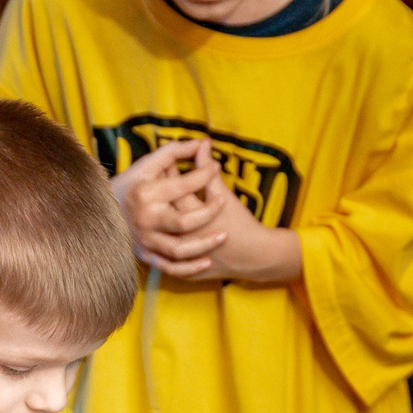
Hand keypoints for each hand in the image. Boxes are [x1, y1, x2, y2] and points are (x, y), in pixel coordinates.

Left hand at [113, 138, 298, 282]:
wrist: (254, 256)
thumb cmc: (240, 222)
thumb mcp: (222, 195)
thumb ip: (206, 170)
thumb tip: (201, 143)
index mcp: (188, 216)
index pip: (168, 191)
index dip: (166, 175)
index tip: (165, 166)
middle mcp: (179, 237)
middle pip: (159, 212)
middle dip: (158, 195)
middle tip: (158, 180)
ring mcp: (178, 256)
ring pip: (158, 237)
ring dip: (157, 220)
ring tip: (160, 204)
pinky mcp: (180, 269)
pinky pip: (162, 260)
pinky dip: (158, 247)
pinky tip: (161, 232)